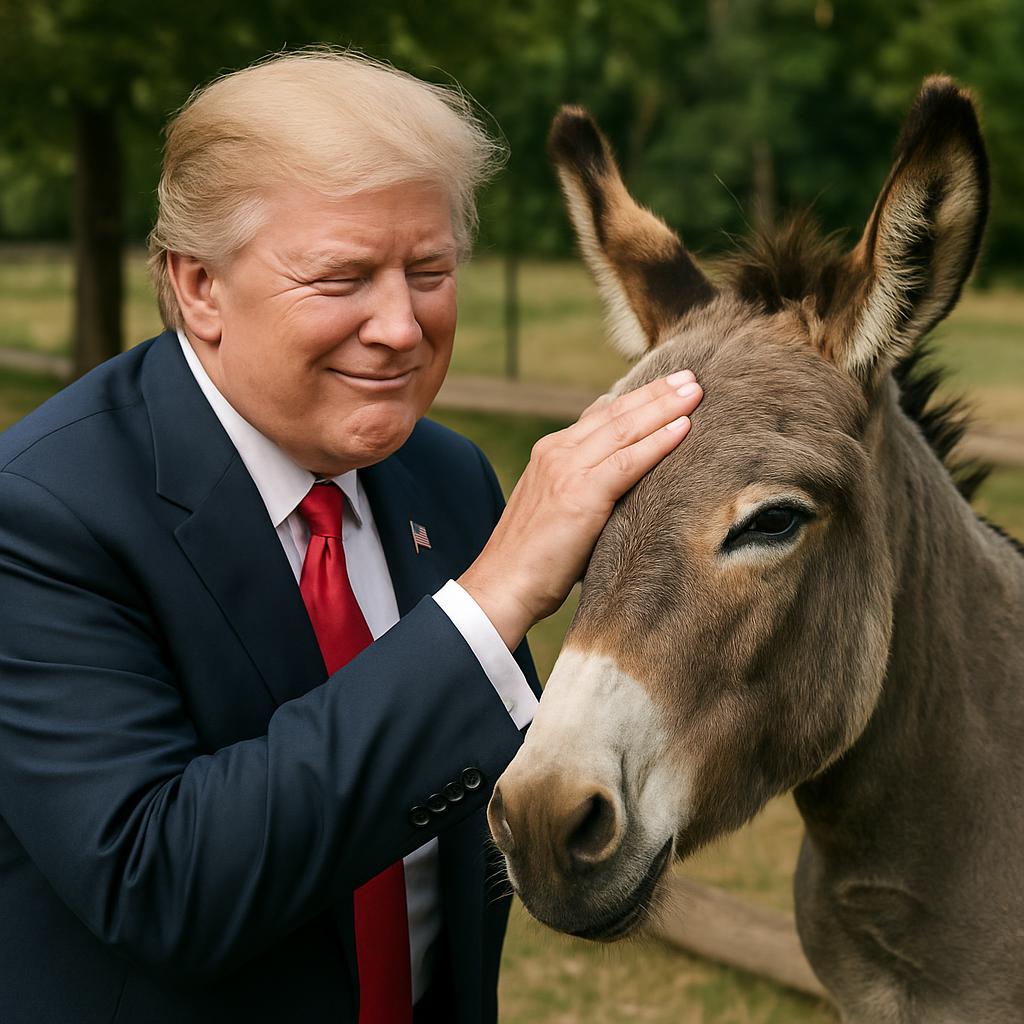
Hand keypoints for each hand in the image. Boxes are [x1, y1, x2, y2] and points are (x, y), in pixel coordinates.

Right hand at [459, 370, 702, 648]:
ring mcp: (567, 469)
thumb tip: (620, 484)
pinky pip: (629, 460)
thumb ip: (582, 487)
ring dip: (665, 407)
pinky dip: (658, 441)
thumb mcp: (556, 510)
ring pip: (625, 428)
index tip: (665, 387)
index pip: (599, 415)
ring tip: (696, 391)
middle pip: (616, 412)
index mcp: (550, 453)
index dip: (635, 398)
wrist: (503, 585)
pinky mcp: (581, 493)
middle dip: (656, 392)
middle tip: (690, 377)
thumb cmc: (532, 560)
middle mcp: (556, 452)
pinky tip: (684, 427)